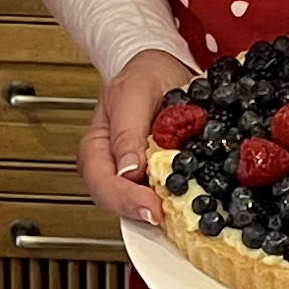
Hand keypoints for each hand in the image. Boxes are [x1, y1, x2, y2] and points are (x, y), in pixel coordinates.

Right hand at [78, 45, 191, 227]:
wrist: (165, 70)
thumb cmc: (143, 76)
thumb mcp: (133, 93)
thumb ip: (127, 131)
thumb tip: (128, 171)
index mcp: (96, 148)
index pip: (103, 184)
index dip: (126, 200)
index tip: (152, 207)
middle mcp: (112, 167)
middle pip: (117, 204)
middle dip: (142, 214)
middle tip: (169, 218)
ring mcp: (135, 175)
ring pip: (139, 206)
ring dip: (160, 213)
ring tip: (182, 217)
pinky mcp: (157, 177)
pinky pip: (163, 197)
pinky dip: (177, 204)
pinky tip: (192, 206)